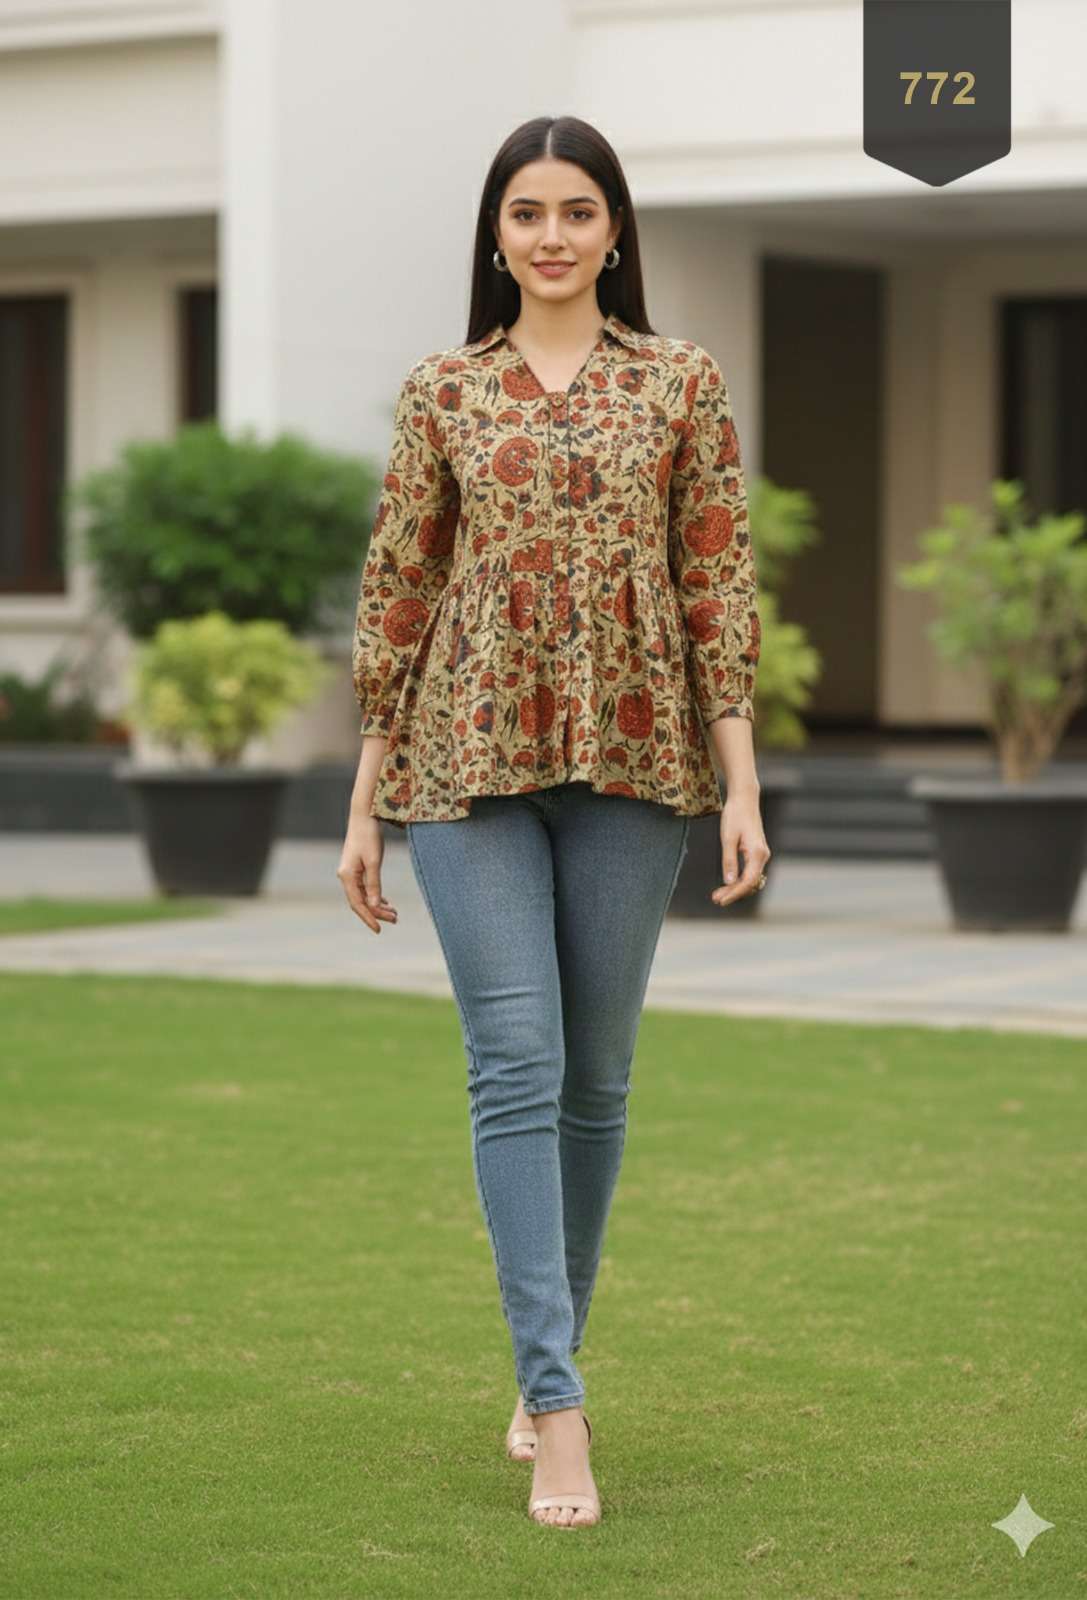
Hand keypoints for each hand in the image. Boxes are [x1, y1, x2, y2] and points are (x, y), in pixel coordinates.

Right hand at [337, 815, 398, 934]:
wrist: (363, 816)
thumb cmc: (369, 836)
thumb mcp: (374, 861)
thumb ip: (375, 884)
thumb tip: (376, 906)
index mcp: (347, 876)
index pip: (358, 904)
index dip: (369, 918)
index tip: (379, 930)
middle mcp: (346, 877)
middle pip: (361, 902)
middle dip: (377, 913)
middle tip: (395, 920)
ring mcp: (350, 873)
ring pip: (363, 896)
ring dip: (378, 906)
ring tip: (394, 914)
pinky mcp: (356, 869)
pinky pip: (365, 888)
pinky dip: (375, 896)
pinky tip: (386, 903)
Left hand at [712, 794, 770, 907]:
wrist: (744, 799)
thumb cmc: (735, 815)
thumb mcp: (728, 838)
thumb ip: (729, 860)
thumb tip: (729, 881)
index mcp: (757, 853)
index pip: (748, 881)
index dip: (735, 893)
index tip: (721, 900)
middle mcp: (763, 855)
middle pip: (750, 883)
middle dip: (734, 893)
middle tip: (716, 899)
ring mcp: (761, 854)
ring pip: (750, 879)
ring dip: (736, 888)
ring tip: (718, 894)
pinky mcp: (756, 852)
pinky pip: (750, 872)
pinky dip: (739, 879)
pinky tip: (727, 883)